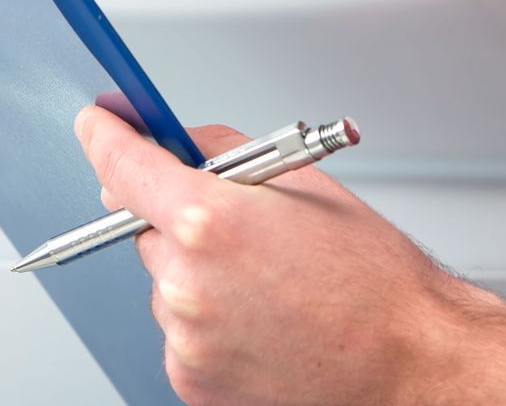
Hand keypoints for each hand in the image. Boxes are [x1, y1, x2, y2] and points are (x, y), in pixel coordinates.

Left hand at [75, 107, 479, 405]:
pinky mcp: (190, 382)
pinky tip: (262, 321)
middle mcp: (186, 284)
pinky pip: (180, 332)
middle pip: (146, 228)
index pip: (123, 165)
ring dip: (198, 276)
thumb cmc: (372, 279)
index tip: (98, 125)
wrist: (407, 362)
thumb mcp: (305, 183)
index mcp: (209, 222)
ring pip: (166, 283)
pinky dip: (209, 322)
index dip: (106, 137)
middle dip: (181, 220)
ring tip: (270, 287)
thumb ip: (227, 155)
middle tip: (246, 232)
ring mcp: (185, 340)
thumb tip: (178, 146)